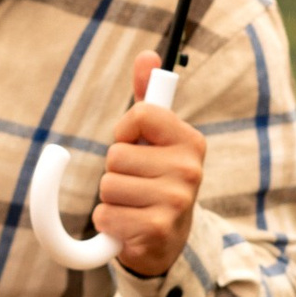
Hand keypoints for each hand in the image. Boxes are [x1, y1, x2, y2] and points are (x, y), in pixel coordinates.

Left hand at [94, 55, 206, 279]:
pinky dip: (108, 223)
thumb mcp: (156, 138)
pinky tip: (130, 226)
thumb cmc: (156, 180)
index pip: (139, 114)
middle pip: (116, 155)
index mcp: (191, 141)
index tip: (135, 145)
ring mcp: (176, 201)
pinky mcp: (156, 229)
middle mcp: (190, 170)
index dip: (124, 131)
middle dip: (116, 171)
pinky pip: (104, 215)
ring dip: (111, 198)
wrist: (167, 242)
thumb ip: (150, 95)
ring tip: (135, 205)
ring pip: (107, 185)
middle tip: (138, 184)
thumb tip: (147, 54)